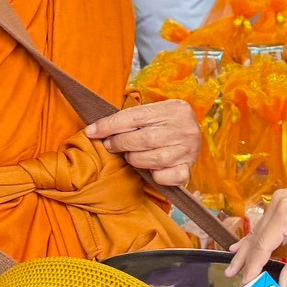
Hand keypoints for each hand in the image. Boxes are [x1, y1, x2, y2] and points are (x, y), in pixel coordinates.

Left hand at [84, 99, 200, 185]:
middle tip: (111, 145)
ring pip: (153, 159)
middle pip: (144, 139)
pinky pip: (167, 177)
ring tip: (131, 155)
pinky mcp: (188, 168)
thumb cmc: (166, 123)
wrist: (194, 133)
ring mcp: (189, 149)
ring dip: (135, 159)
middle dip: (121, 143)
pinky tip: (151, 170)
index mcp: (174, 109)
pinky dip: (156, 176)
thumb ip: (131, 119)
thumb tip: (96, 129)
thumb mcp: (154, 112)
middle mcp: (184, 128)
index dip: (110, 125)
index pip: (135, 116)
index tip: (92, 132)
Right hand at [226, 174, 286, 286]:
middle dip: (246, 259)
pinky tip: (241, 245)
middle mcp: (277, 203)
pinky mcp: (282, 201)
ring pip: (258, 230)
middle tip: (232, 277)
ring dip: (247, 249)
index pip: (263, 246)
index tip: (245, 284)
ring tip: (233, 265)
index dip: (253, 267)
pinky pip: (265, 223)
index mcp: (285, 213)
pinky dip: (256, 236)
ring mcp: (278, 200)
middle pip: (257, 237)